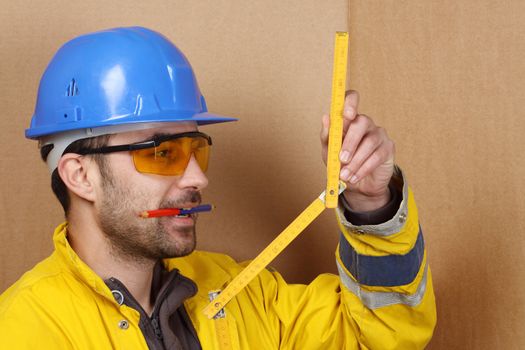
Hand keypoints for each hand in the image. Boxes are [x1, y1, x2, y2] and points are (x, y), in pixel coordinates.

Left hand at [321, 90, 394, 211]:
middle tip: (341, 159)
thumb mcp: (329, 152)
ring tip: (345, 175)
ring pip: (369, 142)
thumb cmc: (342, 164)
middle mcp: (364, 123)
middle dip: (350, 143)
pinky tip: (355, 177)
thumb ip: (327, 137)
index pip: (352, 99)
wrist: (358, 185)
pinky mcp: (388, 148)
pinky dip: (364, 168)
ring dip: (356, 161)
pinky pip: (377, 156)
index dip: (350, 102)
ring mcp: (378, 134)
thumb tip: (326, 118)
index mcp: (348, 120)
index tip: (347, 115)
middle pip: (361, 123)